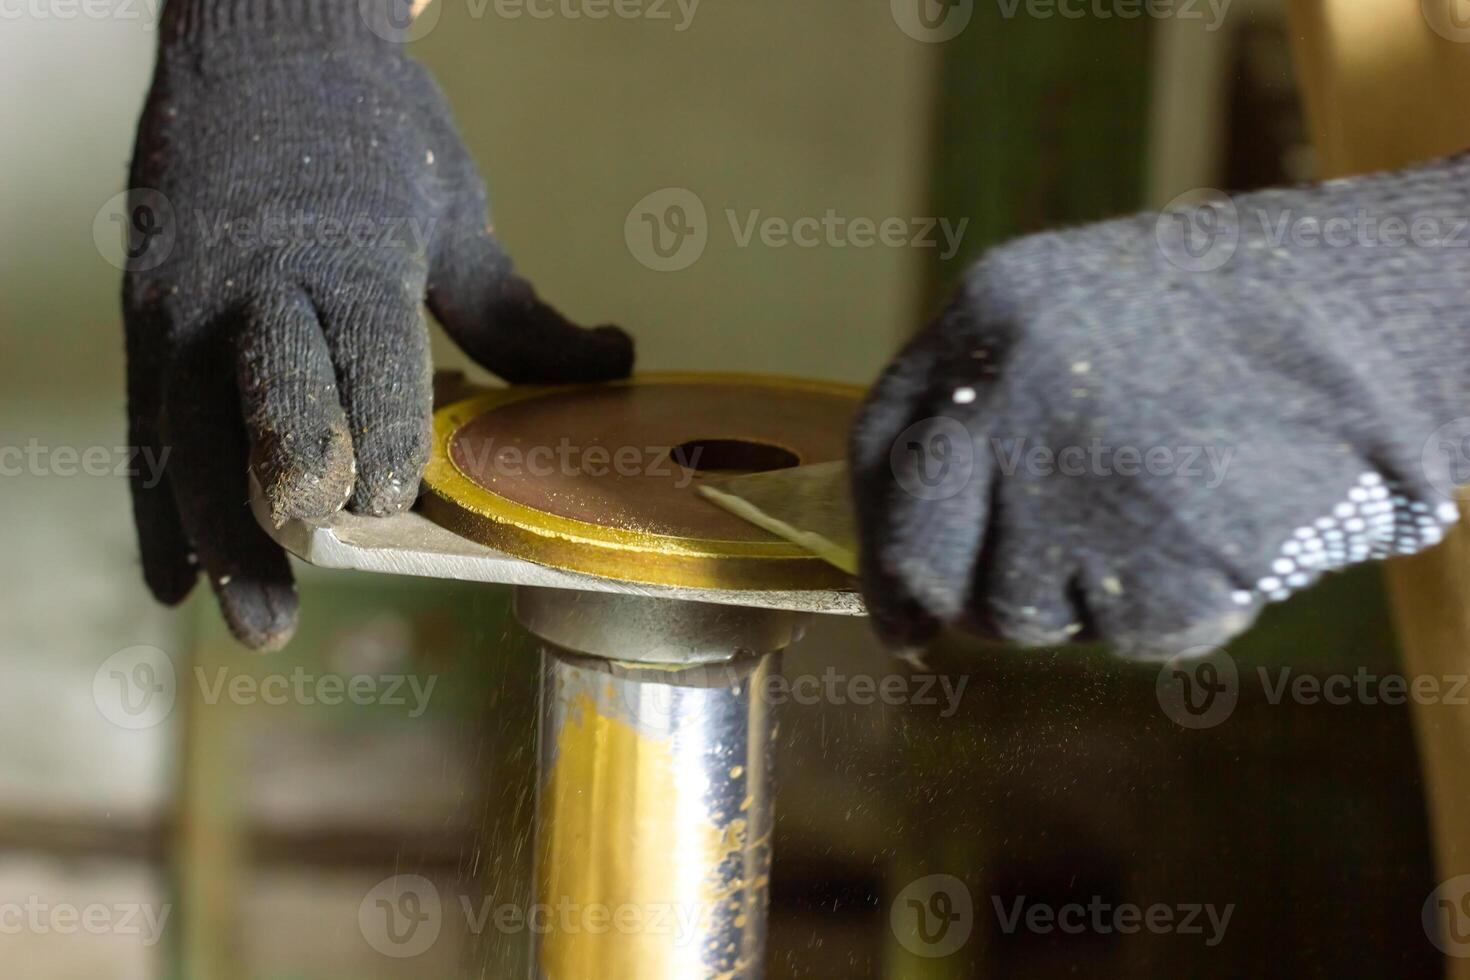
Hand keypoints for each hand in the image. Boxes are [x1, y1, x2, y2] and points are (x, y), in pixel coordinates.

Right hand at [123, 0, 632, 648]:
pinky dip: (158, 508)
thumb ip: (518, 312)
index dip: (383, 427)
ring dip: (222, 533)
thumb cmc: (372, 133)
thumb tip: (618, 365)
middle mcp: (256, 279)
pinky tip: (173, 582)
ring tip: (258, 622)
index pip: (367, 352)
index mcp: (347, 250)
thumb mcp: (453, 213)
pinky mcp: (148, 313)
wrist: (260, 40)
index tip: (394, 497)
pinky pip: (150, 427)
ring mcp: (188, 298)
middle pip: (267, 392)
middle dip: (292, 478)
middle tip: (318, 556)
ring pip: (195, 431)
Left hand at [850, 156, 1469, 657]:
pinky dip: (1174, 611)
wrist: (1385, 318)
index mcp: (989, 314)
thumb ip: (992, 402)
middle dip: (955, 601)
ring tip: (1167, 519)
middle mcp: (1013, 396)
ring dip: (1085, 598)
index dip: (878, 543)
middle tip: (998, 611)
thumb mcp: (1080, 315)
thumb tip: (925, 540)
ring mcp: (1081, 480)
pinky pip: (1131, 633)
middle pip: (928, 556)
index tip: (895, 610)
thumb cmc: (1235, 321)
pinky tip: (1224, 537)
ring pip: (1027, 612)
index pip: (883, 452)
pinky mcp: (1159, 555)